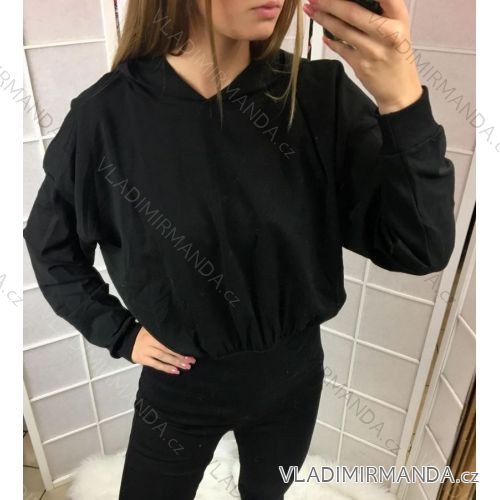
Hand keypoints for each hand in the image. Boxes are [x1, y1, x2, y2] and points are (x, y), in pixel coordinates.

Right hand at [131, 326, 196, 374]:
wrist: (127, 341)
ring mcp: (146, 350)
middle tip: (192, 360)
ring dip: (176, 362)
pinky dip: (166, 368)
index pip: (169, 338)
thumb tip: (182, 332)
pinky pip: (156, 365)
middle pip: (167, 348)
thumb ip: (163, 331)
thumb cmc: (145, 335)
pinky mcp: (143, 359)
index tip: (191, 348)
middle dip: (181, 355)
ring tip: (187, 366)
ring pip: (163, 357)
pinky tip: (175, 371)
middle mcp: (149, 340)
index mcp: (154, 331)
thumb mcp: (152, 328)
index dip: (180, 344)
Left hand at [303, 0, 422, 113]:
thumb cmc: (396, 55)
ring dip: (323, 18)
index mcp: (400, 18)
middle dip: (328, 3)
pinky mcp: (361, 65)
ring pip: (342, 30)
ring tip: (311, 10)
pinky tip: (323, 33)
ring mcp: (373, 50)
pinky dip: (329, 40)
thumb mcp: (398, 28)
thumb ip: (381, 13)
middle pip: (352, 12)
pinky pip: (340, 48)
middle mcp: (389, 32)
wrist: (399, 89)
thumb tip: (349, 1)